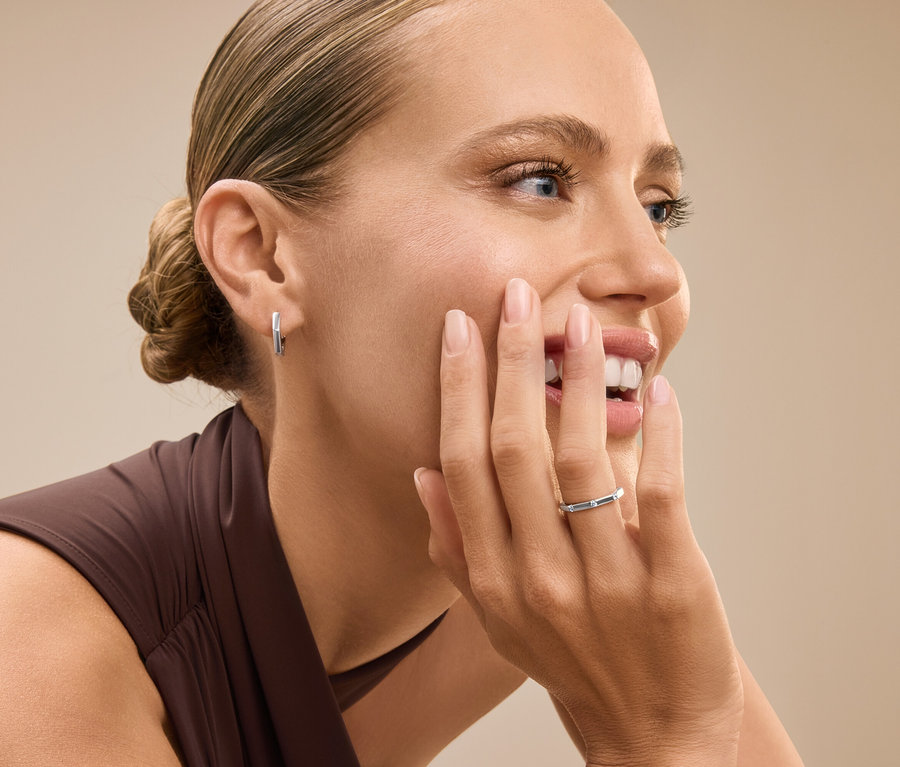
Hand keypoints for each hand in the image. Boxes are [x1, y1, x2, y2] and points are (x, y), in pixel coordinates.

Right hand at [414, 279, 743, 765]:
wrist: (654, 734)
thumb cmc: (572, 662)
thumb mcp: (497, 618)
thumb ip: (454, 549)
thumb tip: (422, 474)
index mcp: (492, 578)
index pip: (464, 465)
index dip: (458, 390)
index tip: (460, 329)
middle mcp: (539, 576)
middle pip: (514, 448)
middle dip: (511, 362)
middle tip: (514, 295)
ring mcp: (606, 579)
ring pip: (580, 458)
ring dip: (580, 380)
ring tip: (579, 324)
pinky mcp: (672, 581)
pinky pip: (658, 491)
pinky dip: (659, 434)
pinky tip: (658, 391)